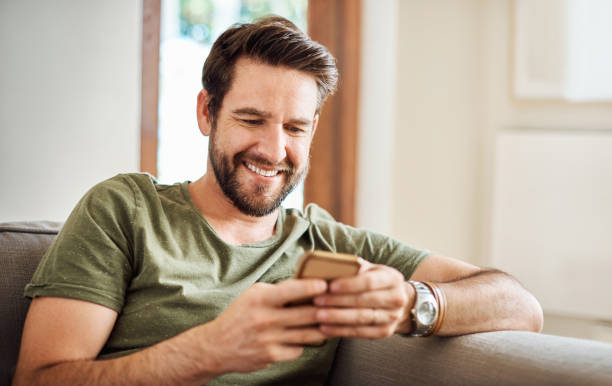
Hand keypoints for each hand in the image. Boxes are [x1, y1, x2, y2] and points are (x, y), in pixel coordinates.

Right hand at [198, 279, 328, 373]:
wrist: (216, 346)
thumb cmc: (240, 315)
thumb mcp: (254, 295)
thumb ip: (278, 290)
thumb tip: (307, 285)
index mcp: (261, 299)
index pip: (290, 291)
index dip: (310, 287)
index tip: (325, 284)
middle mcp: (266, 319)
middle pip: (306, 314)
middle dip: (326, 308)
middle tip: (340, 304)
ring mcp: (269, 339)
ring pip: (308, 333)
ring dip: (323, 327)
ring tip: (333, 321)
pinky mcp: (272, 356)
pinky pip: (298, 349)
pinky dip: (305, 343)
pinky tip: (308, 337)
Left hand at [312, 260, 414, 337]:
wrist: (397, 301)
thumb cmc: (377, 281)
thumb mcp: (372, 270)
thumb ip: (357, 267)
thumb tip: (334, 265)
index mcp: (392, 279)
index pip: (369, 282)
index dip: (349, 284)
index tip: (329, 286)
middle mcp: (396, 299)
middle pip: (363, 300)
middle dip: (337, 301)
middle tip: (316, 300)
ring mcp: (392, 317)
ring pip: (361, 318)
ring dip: (337, 317)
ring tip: (318, 315)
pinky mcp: (384, 332)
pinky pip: (360, 333)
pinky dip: (341, 330)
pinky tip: (325, 328)